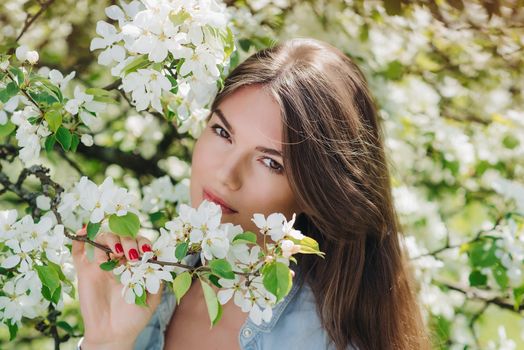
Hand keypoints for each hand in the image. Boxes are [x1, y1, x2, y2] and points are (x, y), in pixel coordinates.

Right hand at [72, 228, 162, 348]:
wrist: (113, 334)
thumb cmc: (134, 317)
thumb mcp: (152, 297)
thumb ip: (156, 278)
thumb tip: (157, 260)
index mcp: (135, 264)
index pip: (138, 242)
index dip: (142, 242)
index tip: (146, 252)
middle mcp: (118, 261)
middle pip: (121, 236)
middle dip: (128, 240)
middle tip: (131, 255)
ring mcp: (100, 264)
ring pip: (102, 239)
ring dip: (110, 239)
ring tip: (115, 252)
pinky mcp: (85, 271)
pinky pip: (78, 251)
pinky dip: (80, 238)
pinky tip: (83, 231)